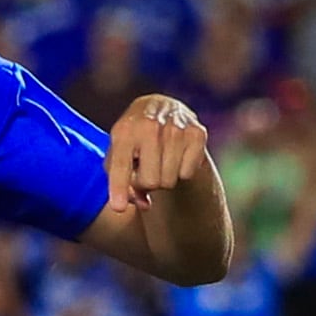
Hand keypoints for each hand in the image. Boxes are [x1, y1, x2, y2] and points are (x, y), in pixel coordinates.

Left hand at [107, 93, 209, 210]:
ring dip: (164, 177)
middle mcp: (149, 125)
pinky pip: (187, 174)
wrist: (162, 108)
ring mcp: (175, 127)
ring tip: (160, 161)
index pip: (120, 164)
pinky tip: (177, 155)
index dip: (119, 187)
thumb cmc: (135, 139)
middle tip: (147, 168)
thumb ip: (122, 183)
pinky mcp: (197, 133)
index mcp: (124, 130)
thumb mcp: (118, 154)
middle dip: (147, 182)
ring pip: (169, 181)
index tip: (117, 208)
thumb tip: (145, 204)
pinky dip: (182, 170)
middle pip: (150, 182)